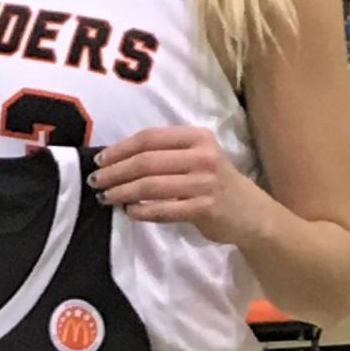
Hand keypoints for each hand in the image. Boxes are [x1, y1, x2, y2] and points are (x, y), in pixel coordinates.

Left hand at [90, 125, 260, 239]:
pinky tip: (129, 212)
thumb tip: (118, 160)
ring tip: (106, 198)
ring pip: (150, 185)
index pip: (149, 138)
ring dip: (122, 192)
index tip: (100, 160)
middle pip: (146, 161)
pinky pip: (163, 209)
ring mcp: (204, 182)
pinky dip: (142, 211)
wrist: (252, 213)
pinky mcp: (204, 207)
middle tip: (96, 182)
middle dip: (115, 172)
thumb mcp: (198, 158)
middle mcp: (202, 156)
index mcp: (197, 137)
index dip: (120, 149)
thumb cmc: (216, 184)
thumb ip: (167, 155)